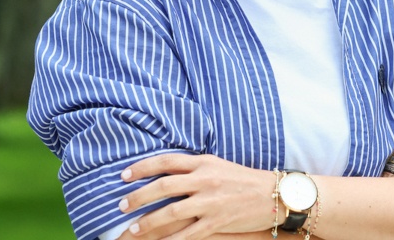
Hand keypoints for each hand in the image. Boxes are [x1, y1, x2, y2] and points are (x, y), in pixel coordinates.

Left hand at [116, 153, 272, 239]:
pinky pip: (187, 234)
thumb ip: (193, 167)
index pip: (166, 161)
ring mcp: (211, 201)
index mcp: (204, 161)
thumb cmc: (243, 179)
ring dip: (148, 221)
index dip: (142, 167)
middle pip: (163, 185)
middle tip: (120, 205)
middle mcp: (205, 179)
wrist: (274, 195)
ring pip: (171, 211)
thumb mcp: (217, 165)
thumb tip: (163, 172)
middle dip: (138, 196)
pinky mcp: (217, 222)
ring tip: (131, 228)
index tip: (123, 176)